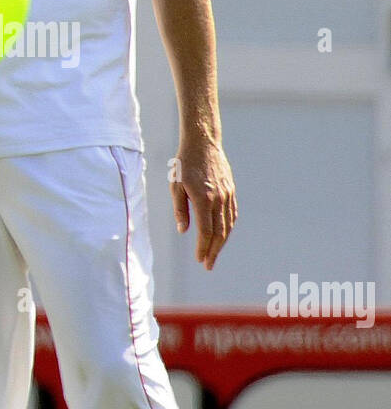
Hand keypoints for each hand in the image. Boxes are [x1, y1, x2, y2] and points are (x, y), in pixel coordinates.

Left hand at [171, 139, 236, 270]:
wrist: (203, 143)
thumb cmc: (184, 164)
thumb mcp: (175, 186)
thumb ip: (180, 209)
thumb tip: (183, 230)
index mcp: (203, 199)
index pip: (205, 231)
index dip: (203, 247)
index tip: (199, 259)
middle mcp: (218, 199)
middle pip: (219, 232)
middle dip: (214, 251)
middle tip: (208, 265)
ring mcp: (227, 195)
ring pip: (228, 225)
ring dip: (222, 242)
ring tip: (215, 254)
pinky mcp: (231, 190)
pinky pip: (232, 214)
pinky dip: (229, 228)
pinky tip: (224, 235)